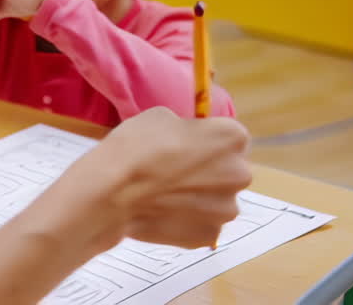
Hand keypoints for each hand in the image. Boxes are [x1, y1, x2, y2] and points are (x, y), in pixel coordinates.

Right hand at [65, 108, 251, 250]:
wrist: (112, 193)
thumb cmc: (135, 147)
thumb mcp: (161, 116)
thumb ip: (187, 129)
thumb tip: (190, 142)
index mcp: (232, 138)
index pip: (229, 138)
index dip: (205, 142)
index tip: (184, 147)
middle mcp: (240, 174)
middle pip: (228, 171)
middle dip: (207, 172)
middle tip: (173, 172)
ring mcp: (227, 209)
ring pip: (216, 201)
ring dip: (198, 198)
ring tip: (164, 197)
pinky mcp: (210, 235)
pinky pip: (202, 224)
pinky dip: (186, 221)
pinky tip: (162, 214)